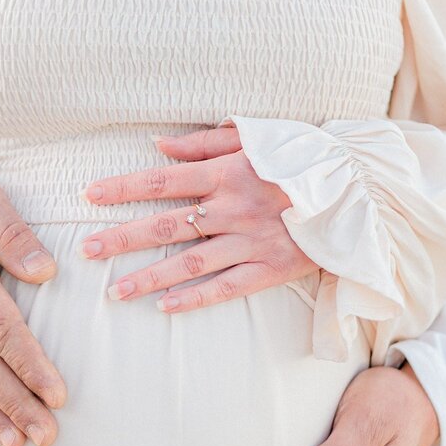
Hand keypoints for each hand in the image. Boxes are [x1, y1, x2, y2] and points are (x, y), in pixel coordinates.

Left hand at [78, 125, 317, 311]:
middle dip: (121, 238)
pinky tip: (165, 308)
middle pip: (165, 225)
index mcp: (226, 172)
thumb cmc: (303, 157)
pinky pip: (227, 288)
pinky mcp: (271, 269)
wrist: (360, 188)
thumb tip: (157, 145)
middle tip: (85, 251)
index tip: (88, 196)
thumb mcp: (255, 137)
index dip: (122, 188)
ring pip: (189, 262)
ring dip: (149, 278)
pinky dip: (196, 298)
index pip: (161, 181)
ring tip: (114, 293)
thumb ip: (204, 142)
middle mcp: (232, 209)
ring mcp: (250, 241)